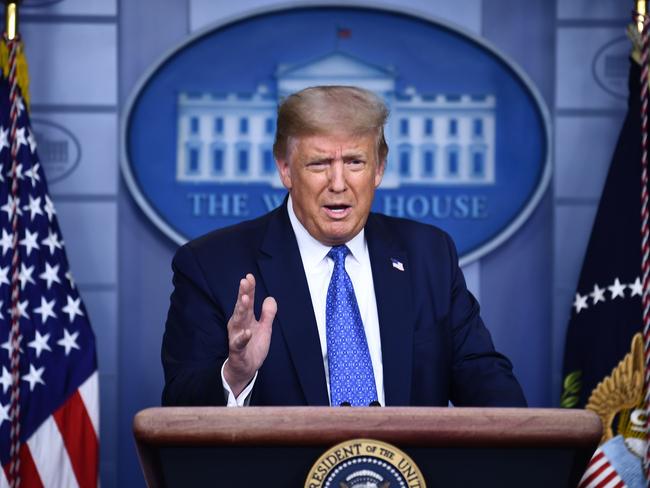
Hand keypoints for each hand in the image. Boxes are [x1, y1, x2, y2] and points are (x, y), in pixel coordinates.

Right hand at [223, 273, 276, 396]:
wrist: (245, 368)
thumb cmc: (253, 346)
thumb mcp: (265, 328)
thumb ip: (268, 313)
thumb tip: (270, 298)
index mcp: (245, 318)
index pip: (247, 301)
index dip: (249, 289)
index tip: (249, 276)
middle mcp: (238, 325)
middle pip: (241, 307)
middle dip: (243, 294)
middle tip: (245, 282)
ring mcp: (237, 337)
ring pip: (238, 321)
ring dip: (241, 310)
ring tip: (245, 300)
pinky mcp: (237, 350)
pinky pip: (239, 343)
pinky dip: (243, 338)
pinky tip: (247, 332)